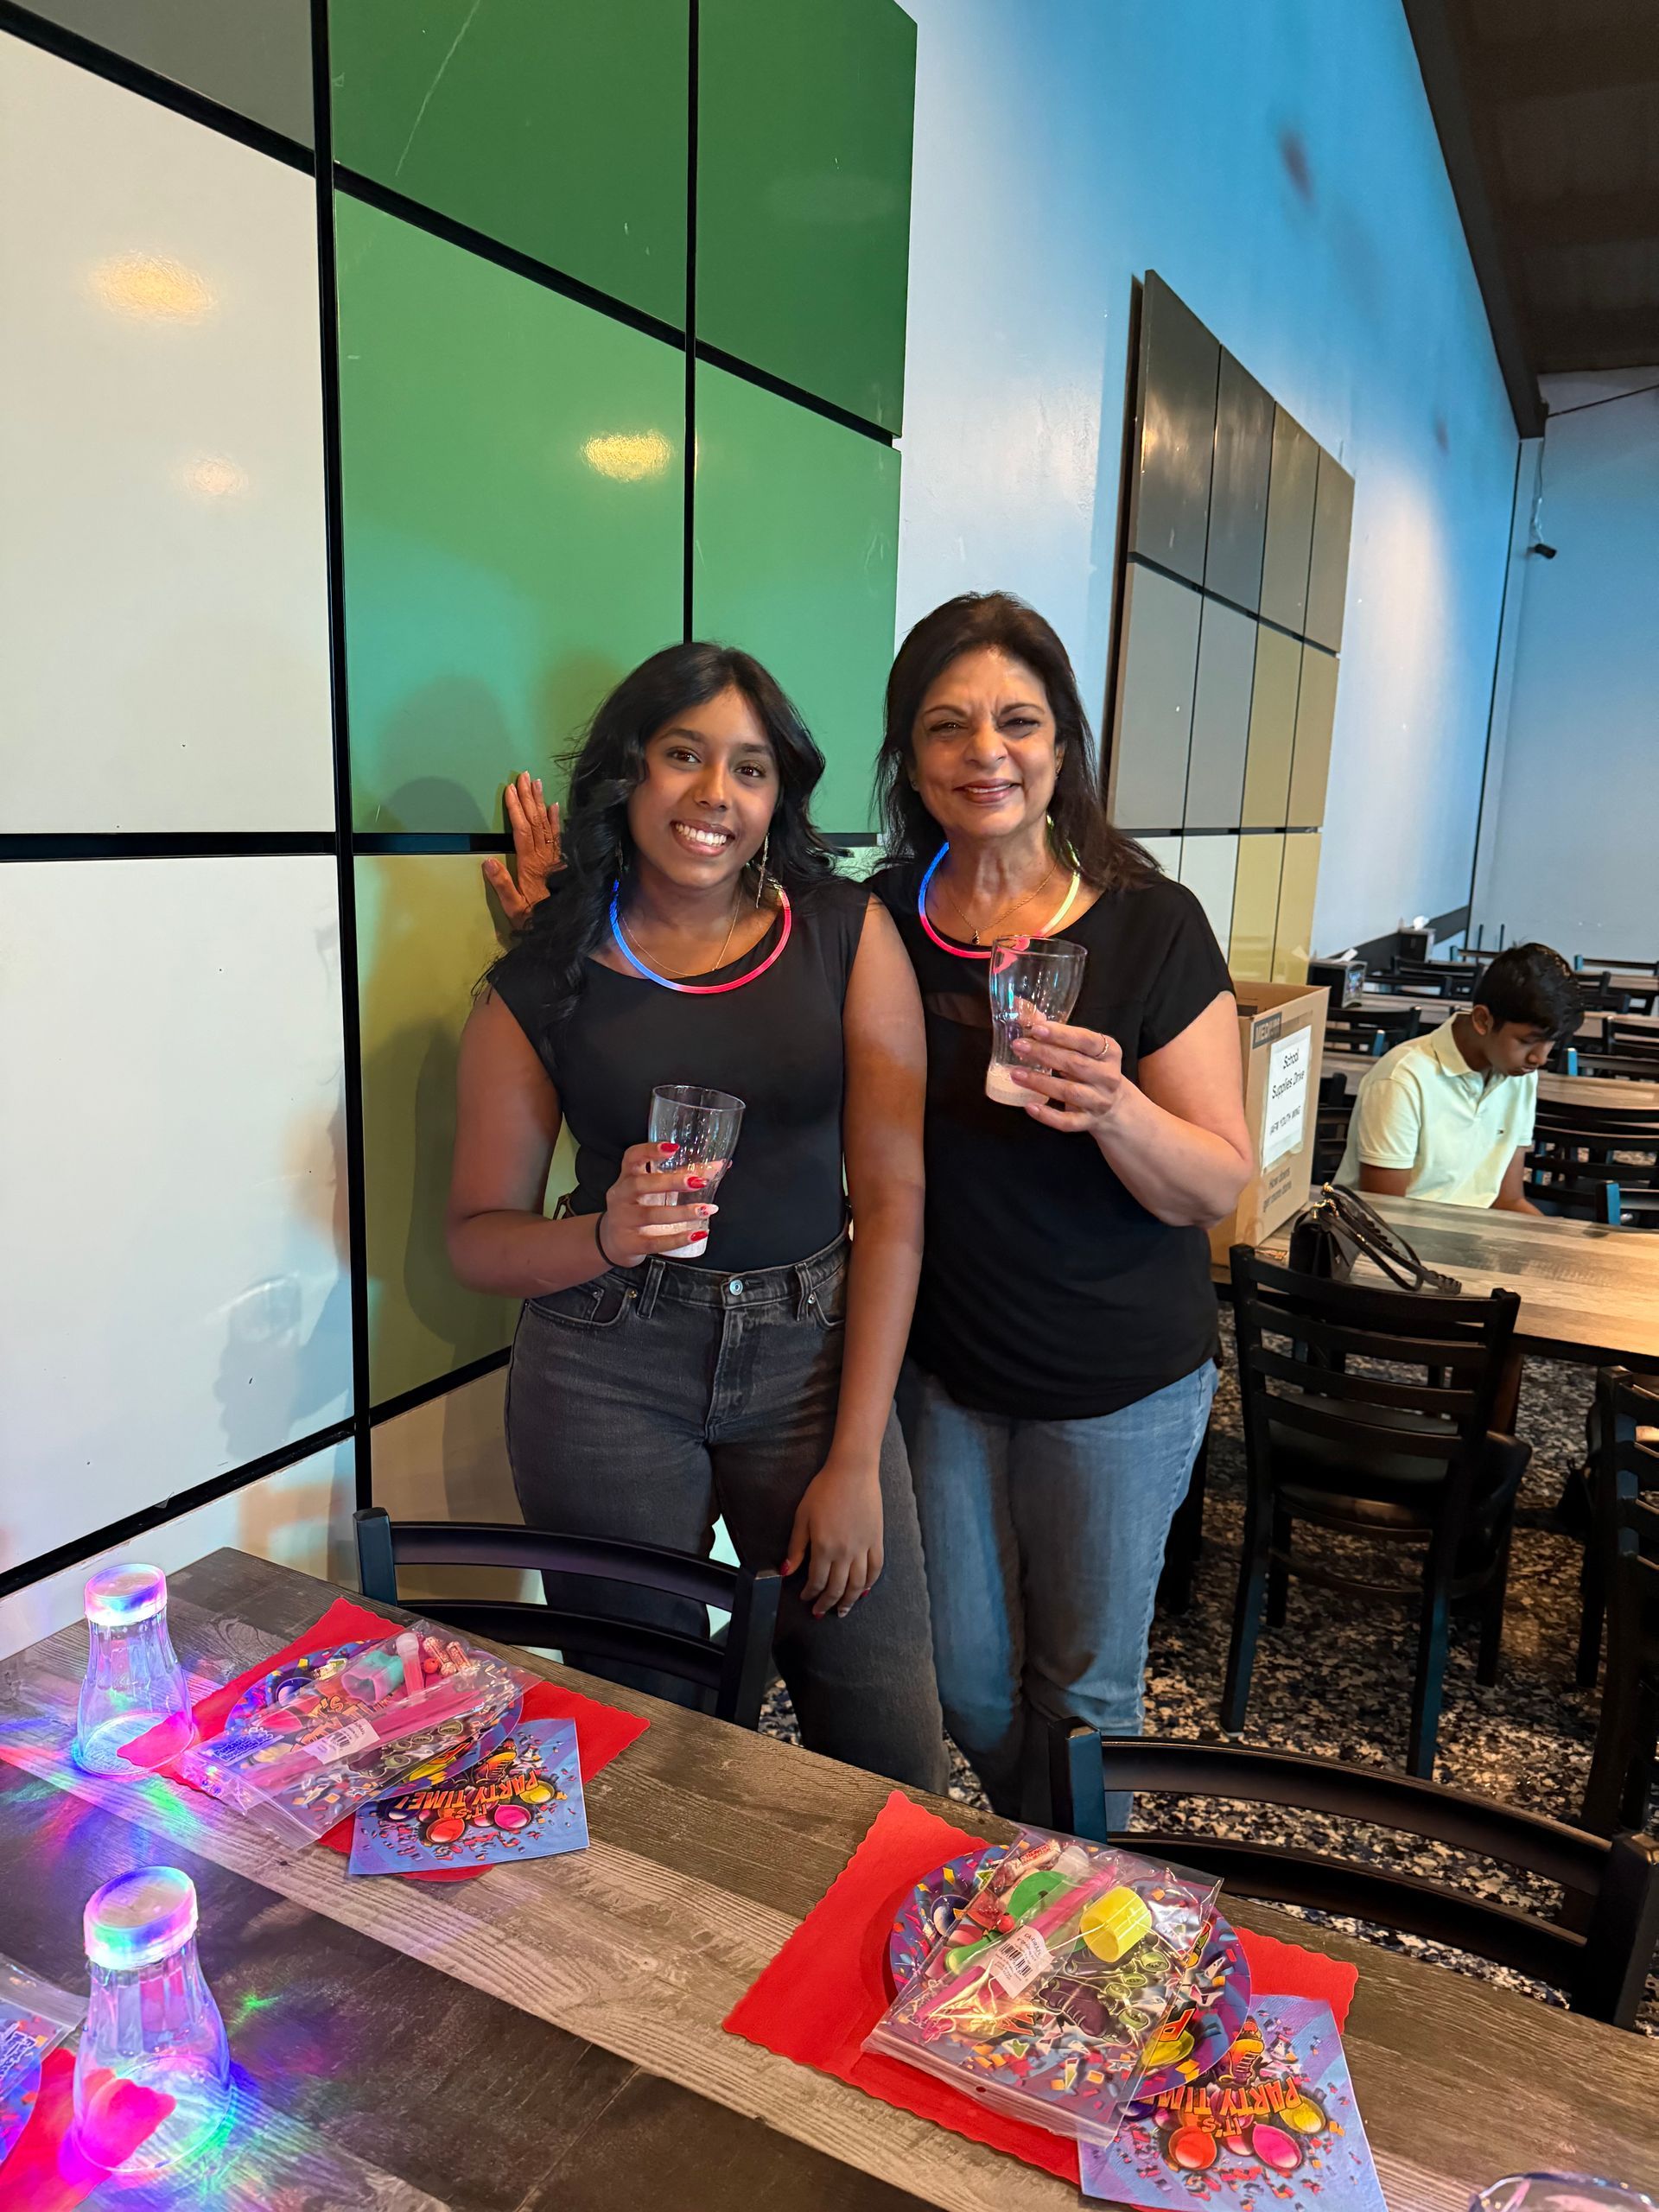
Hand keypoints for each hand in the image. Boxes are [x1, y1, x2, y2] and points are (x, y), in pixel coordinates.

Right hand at [482, 772, 560, 930]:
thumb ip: (502, 885)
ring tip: (536, 783)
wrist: (564, 929)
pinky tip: (554, 806)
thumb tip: (487, 861)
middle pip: (535, 822)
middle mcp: (543, 857)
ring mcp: (554, 858)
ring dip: (541, 802)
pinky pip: (560, 837)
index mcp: (529, 865)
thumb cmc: (535, 919)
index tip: (510, 789)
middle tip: (524, 776)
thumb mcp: (515, 908)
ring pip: (547, 825)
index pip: (521, 830)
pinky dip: (556, 820)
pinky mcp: (562, 862)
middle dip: (528, 797)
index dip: (515, 809)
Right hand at [599, 1141, 723, 1267]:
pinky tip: (697, 1233)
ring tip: (706, 1209)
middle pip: (641, 1185)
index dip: (650, 1150)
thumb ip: (682, 1175)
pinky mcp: (630, 1243)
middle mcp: (621, 1196)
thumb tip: (718, 1166)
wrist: (613, 1242)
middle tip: (698, 1181)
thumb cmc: (638, 1207)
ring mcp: (623, 1220)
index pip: (631, 1157)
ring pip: (651, 1214)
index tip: (674, 1147)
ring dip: (682, 1212)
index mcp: (627, 1177)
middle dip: (671, 1182)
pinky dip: (678, 1239)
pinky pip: (655, 1242)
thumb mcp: (652, 1189)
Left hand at [782, 1456, 884, 1617]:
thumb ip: (796, 1547)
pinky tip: (864, 1590)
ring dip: (849, 1601)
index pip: (817, 1581)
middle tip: (820, 1611)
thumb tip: (786, 1571)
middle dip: (827, 1603)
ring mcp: (863, 1548)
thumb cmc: (823, 1490)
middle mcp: (845, 1553)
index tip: (805, 1598)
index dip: (810, 1593)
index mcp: (824, 1547)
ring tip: (843, 1610)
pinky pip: (875, 1569)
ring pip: (858, 1584)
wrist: (852, 1472)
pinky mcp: (876, 1540)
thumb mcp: (802, 1517)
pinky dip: (870, 1583)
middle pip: (837, 1588)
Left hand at [1010, 1010, 1128, 1132]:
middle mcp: (1108, 1076)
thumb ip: (1055, 1030)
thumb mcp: (1082, 1048)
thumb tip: (1021, 1007)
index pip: (1086, 1040)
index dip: (1061, 1034)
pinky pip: (1068, 1121)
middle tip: (1018, 1046)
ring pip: (1069, 1092)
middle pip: (1074, 1064)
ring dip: (1040, 1082)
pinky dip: (1048, 1115)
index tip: (1036, 1028)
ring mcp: (1099, 1101)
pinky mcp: (1089, 1122)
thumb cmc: (1092, 1069)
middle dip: (1044, 1054)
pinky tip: (1029, 1106)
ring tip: (1015, 1073)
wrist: (1115, 1107)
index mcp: (1109, 1052)